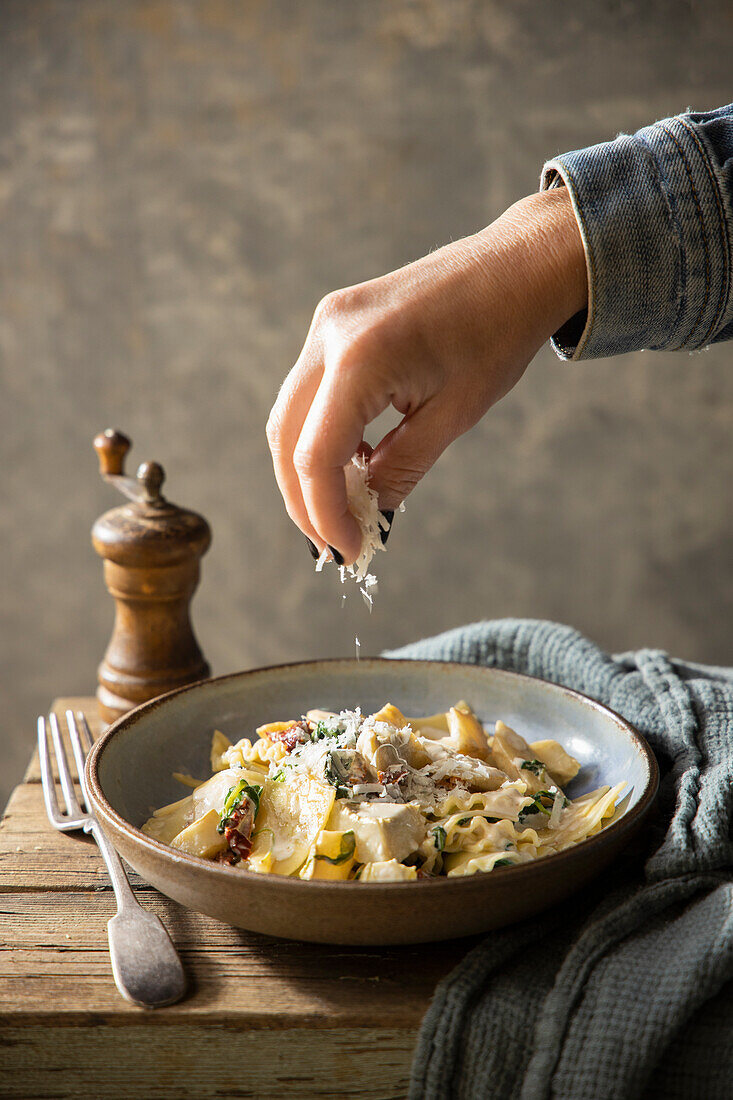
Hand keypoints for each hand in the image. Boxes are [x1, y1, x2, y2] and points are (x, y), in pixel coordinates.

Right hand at [266, 188, 586, 563]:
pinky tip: (354, 462)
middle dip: (303, 499)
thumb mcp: (453, 416)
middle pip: (286, 437)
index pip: (315, 456)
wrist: (515, 265)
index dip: (324, 514)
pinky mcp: (334, 322)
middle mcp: (330, 336)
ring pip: (289, 415)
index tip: (348, 550)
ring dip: (307, 469)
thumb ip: (401, 469)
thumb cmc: (497, 335)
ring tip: (341, 510)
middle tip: (332, 542)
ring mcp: (327, 324)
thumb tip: (369, 515)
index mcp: (360, 359)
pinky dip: (320, 433)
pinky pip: (310, 390)